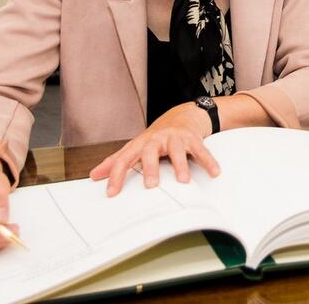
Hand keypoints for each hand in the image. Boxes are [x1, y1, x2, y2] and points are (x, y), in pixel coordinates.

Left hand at [89, 102, 220, 196]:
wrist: (182, 116)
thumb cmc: (156, 138)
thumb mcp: (136, 147)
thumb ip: (116, 161)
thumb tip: (94, 175)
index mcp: (140, 144)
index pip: (125, 159)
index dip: (116, 175)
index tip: (111, 193)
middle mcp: (157, 140)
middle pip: (150, 152)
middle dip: (150, 168)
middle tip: (151, 185)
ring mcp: (175, 138)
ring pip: (177, 150)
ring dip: (180, 165)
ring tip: (183, 181)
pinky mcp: (193, 139)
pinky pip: (201, 150)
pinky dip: (208, 161)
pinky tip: (214, 172)